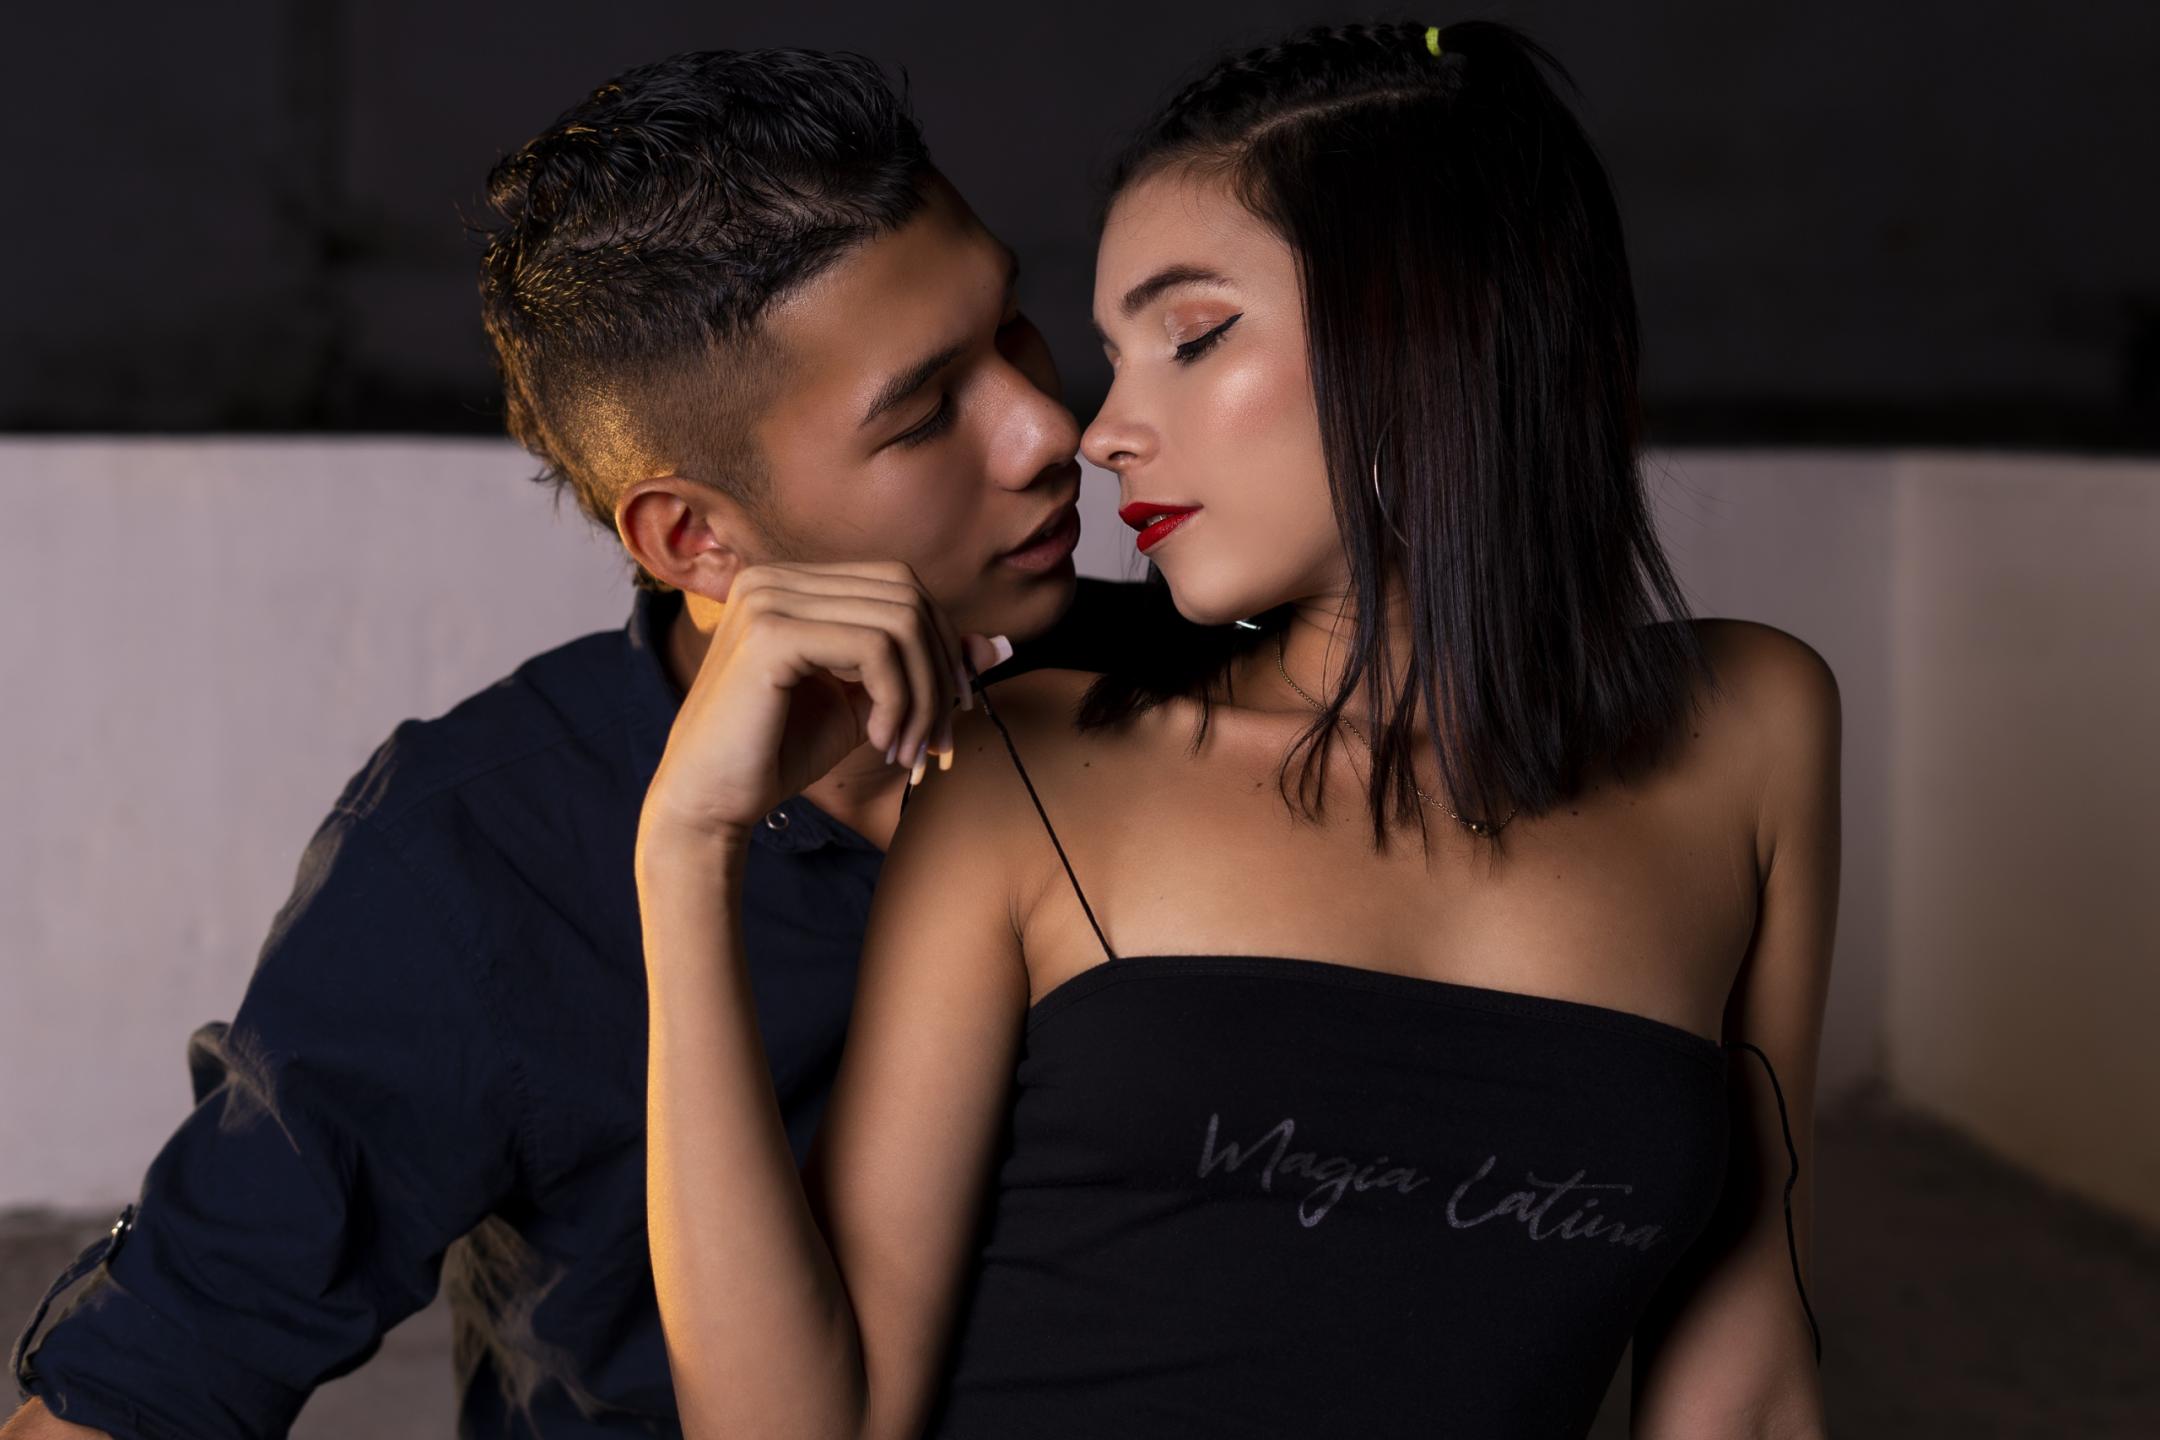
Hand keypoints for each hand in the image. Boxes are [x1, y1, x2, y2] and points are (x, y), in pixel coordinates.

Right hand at [639, 560, 1008, 842]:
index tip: (950, 715)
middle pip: (909, 597)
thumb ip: (918, 668)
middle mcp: (775, 577)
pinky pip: (875, 648)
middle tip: (935, 741)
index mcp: (793, 583)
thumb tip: (996, 646)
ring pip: (900, 621)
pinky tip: (880, 743)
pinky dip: (897, 699)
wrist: (709, 802)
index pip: (902, 587)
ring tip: (907, 750)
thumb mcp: (865, 704)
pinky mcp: (769, 632)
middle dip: (940, 672)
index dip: (941, 646)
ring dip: (922, 695)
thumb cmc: (779, 751)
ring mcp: (768, 597)